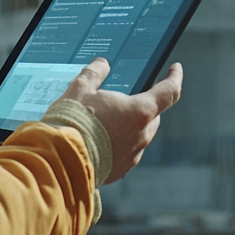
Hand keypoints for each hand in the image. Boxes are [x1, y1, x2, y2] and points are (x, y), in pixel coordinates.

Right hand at [55, 57, 183, 183]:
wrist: (59, 160)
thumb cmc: (72, 122)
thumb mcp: (80, 89)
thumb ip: (94, 73)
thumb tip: (102, 64)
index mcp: (139, 112)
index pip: (169, 92)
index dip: (174, 78)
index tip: (174, 69)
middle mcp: (141, 135)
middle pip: (153, 116)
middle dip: (144, 106)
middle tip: (123, 100)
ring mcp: (132, 155)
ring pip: (139, 136)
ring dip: (129, 127)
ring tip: (104, 122)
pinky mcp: (120, 171)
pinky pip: (125, 153)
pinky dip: (117, 145)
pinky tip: (98, 141)